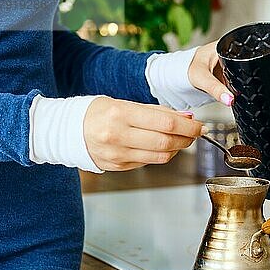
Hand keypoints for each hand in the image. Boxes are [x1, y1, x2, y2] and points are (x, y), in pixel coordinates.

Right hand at [83, 97, 205, 170]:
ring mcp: (117, 154)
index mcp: (120, 114)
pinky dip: (162, 154)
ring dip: (178, 148)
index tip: (200, 125)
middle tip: (195, 133)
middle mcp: (118, 136)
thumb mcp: (126, 103)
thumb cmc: (98, 112)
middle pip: (166, 142)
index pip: (166, 123)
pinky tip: (163, 145)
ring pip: (161, 156)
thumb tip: (186, 117)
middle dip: (187, 138)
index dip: (189, 126)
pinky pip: (149, 162)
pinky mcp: (118, 166)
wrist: (69, 130)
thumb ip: (157, 111)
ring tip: (182, 139)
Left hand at [188, 41, 269, 106]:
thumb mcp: (201, 78)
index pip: (263, 42)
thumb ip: (214, 89)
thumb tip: (230, 101)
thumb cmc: (190, 71)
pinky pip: (263, 76)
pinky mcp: (243, 76)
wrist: (183, 75)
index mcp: (233, 45)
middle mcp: (241, 52)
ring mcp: (244, 64)